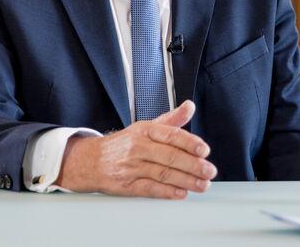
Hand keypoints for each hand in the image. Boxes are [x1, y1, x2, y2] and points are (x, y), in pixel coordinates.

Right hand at [56, 100, 216, 198]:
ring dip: (186, 181)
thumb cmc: (123, 144)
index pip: (171, 135)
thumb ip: (171, 119)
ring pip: (162, 174)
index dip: (190, 143)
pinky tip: (181, 193)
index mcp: (145, 130)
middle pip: (170, 156)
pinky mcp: (126, 185)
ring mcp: (131, 167)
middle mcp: (138, 147)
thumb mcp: (146, 126)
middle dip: (193, 165)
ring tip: (202, 184)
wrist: (90, 160)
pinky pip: (149, 189)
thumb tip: (190, 106)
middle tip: (209, 171)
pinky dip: (167, 192)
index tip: (204, 150)